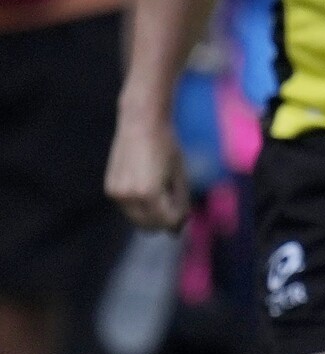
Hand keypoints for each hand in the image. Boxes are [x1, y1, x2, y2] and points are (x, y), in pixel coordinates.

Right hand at [104, 110, 188, 230]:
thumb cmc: (166, 147)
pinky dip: (140, 205)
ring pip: (137, 220)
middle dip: (164, 220)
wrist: (141, 122)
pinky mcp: (110, 188)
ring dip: (151, 214)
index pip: (167, 222)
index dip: (179, 219)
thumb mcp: (180, 176)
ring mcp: (116, 194)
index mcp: (149, 194)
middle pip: (149, 226)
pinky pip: (129, 208)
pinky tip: (149, 184)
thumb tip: (176, 231)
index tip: (185, 208)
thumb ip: (180, 204)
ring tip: (162, 187)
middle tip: (174, 200)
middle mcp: (129, 196)